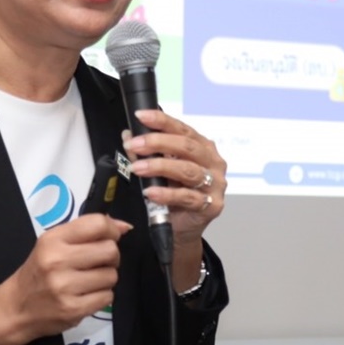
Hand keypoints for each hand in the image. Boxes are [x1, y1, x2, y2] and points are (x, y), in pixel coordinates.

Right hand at [0, 215, 130, 344]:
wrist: (16, 308)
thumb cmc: (38, 272)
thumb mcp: (53, 244)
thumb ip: (86, 232)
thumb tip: (125, 227)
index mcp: (53, 240)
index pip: (97, 224)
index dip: (112, 230)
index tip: (111, 237)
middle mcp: (57, 261)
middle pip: (110, 250)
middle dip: (111, 257)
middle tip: (99, 263)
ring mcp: (65, 287)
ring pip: (112, 276)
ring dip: (106, 279)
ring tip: (89, 281)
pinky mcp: (73, 310)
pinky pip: (107, 297)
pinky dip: (102, 296)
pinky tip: (86, 295)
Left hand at [122, 109, 226, 254]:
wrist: (182, 228)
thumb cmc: (174, 195)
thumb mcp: (158, 171)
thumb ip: (146, 153)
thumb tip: (129, 136)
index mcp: (202, 147)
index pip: (182, 129)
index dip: (161, 121)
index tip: (141, 116)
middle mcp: (212, 162)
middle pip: (187, 147)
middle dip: (158, 143)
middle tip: (135, 144)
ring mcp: (215, 184)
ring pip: (188, 170)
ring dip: (160, 167)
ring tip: (138, 168)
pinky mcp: (211, 206)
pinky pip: (188, 197)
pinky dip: (167, 194)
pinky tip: (151, 192)